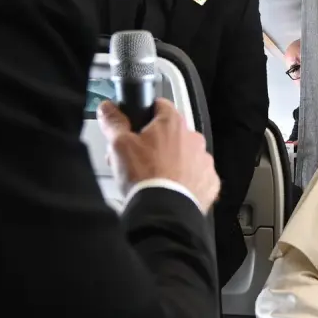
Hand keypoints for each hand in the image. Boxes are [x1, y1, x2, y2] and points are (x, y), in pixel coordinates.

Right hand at [97, 99, 218, 212]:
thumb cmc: (144, 178)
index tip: (136, 127)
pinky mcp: (209, 181)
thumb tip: (108, 108)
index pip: (159, 106)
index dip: (145, 115)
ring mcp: (204, 160)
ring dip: (172, 162)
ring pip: (185, 155)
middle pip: (171, 134)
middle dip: (156, 144)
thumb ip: (114, 122)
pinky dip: (185, 180)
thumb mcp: (119, 145)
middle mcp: (193, 138)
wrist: (163, 212)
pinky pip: (196, 176)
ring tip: (153, 178)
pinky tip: (170, 188)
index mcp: (172, 123)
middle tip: (139, 160)